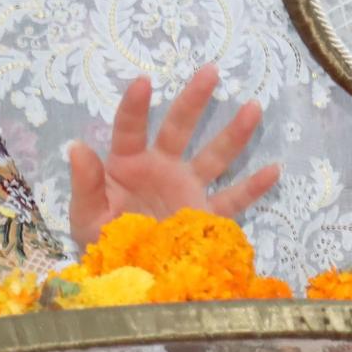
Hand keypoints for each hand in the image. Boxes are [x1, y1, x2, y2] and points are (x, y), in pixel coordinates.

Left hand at [67, 64, 279, 249]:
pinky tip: (273, 170)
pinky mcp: (205, 216)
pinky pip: (232, 200)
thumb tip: (77, 147)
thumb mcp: (86, 216)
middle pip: (179, 128)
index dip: (135, 105)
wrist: (129, 280)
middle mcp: (162, 169)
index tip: (144, 81)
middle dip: (194, 99)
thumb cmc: (102, 244)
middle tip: (210, 71)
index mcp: (128, 166)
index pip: (130, 129)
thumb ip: (86, 184)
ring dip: (234, 133)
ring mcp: (187, 190)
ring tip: (254, 106)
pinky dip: (253, 187)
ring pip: (214, 156)